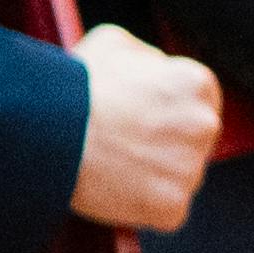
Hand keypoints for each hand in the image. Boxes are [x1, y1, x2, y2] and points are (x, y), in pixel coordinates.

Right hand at [71, 26, 221, 232]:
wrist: (48, 132)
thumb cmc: (75, 83)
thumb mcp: (113, 42)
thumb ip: (147, 57)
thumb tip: (155, 71)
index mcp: (197, 83)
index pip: (200, 101)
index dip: (171, 109)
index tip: (146, 117)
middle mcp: (205, 126)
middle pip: (194, 141)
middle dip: (168, 143)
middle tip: (127, 143)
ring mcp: (190, 170)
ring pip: (179, 177)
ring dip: (155, 175)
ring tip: (114, 165)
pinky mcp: (172, 208)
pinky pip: (164, 210)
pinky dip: (143, 205)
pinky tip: (115, 188)